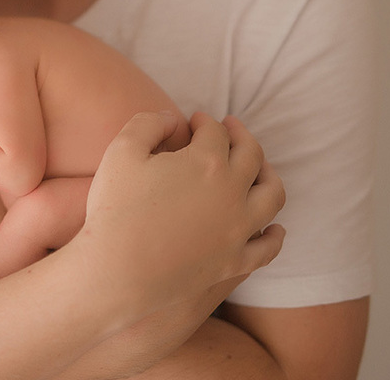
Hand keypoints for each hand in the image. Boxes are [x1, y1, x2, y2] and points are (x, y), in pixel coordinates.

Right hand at [78, 111, 285, 316]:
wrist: (116, 271)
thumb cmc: (115, 208)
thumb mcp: (120, 150)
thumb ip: (148, 122)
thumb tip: (172, 118)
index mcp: (207, 162)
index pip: (215, 131)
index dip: (204, 121)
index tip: (193, 120)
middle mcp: (233, 192)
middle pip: (252, 155)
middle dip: (240, 135)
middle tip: (230, 127)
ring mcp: (238, 230)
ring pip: (272, 195)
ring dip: (269, 175)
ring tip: (259, 169)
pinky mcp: (234, 261)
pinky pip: (267, 247)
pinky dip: (275, 235)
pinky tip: (274, 229)